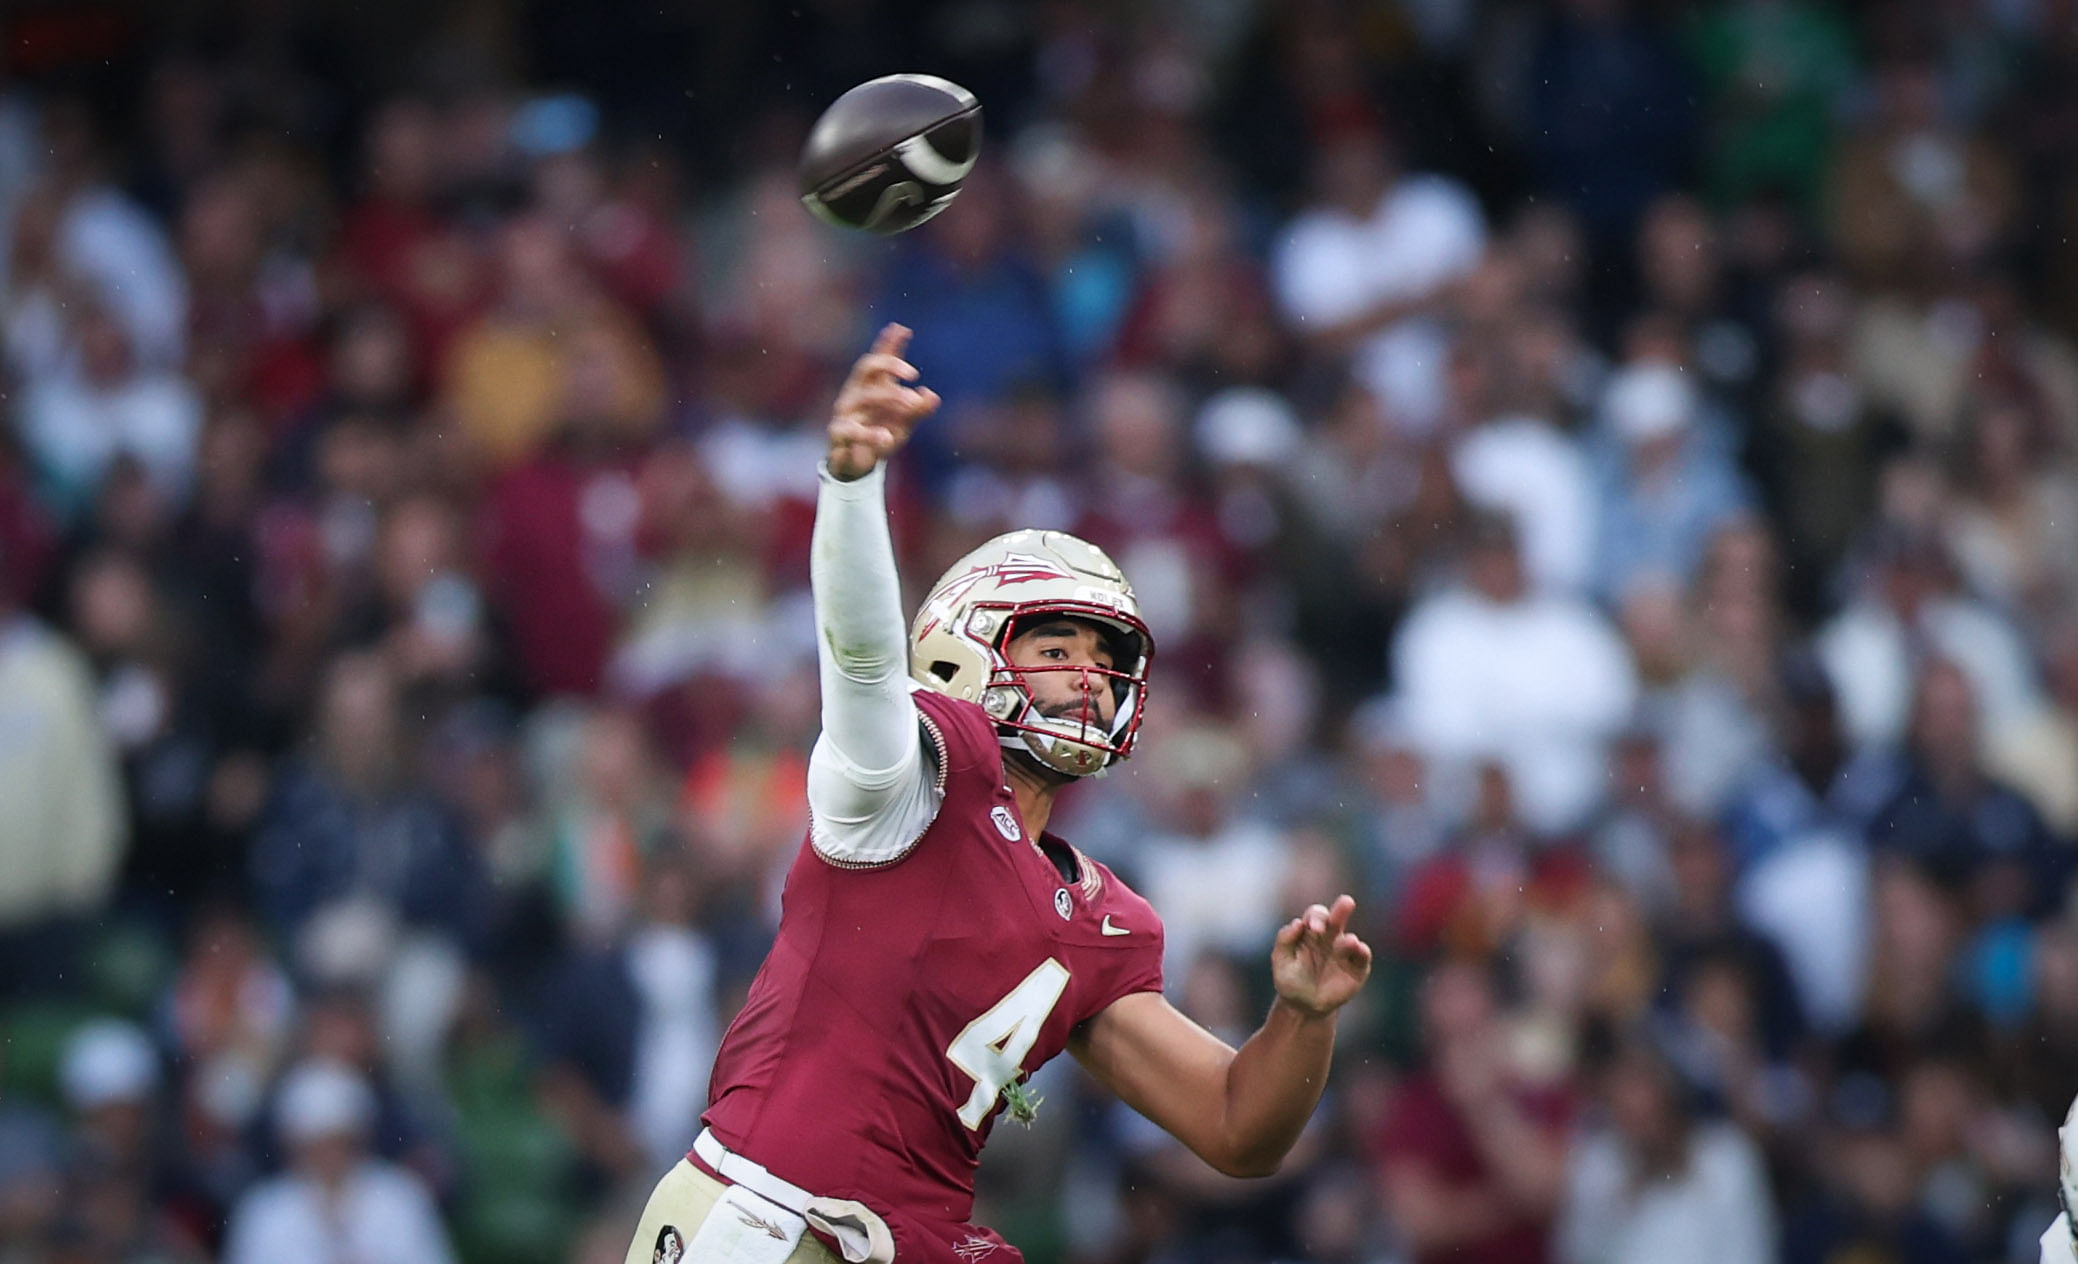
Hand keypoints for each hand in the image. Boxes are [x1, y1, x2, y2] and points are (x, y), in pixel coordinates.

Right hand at [827, 323, 941, 479]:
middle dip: (889, 364)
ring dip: (891, 397)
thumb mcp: (904, 424)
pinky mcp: (838, 432)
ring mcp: (845, 411)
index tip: (903, 329)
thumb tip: (932, 395)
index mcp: (872, 387)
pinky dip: (869, 434)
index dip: (889, 344)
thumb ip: (918, 410)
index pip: (880, 360)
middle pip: (867, 367)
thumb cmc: (880, 437)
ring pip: (865, 396)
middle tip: (914, 373)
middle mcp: (856, 393)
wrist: (856, 467)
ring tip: (913, 403)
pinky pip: (851, 429)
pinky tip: (886, 437)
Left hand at [1271, 894, 1373, 1017]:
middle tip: (1346, 902)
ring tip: (1348, 942)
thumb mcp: (1280, 961)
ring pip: (1350, 939)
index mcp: (1311, 932)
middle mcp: (1330, 938)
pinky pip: (1363, 957)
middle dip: (1341, 909)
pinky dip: (1362, 951)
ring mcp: (1344, 953)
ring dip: (1349, 939)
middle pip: (1337, 918)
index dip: (1315, 918)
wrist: (1303, 1007)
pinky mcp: (1357, 968)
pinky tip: (1359, 949)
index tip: (1312, 928)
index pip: (1316, 916)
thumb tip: (1298, 923)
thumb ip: (1284, 940)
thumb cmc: (1290, 980)